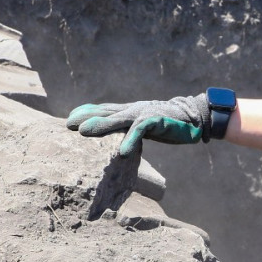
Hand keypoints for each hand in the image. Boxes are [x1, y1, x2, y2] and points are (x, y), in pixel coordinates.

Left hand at [66, 95, 210, 155]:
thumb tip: (117, 139)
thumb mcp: (146, 123)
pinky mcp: (156, 120)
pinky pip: (141, 130)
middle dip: (87, 117)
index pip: (106, 109)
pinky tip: (123, 152)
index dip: (88, 111)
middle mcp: (134, 109)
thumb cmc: (170, 122)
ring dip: (100, 125)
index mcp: (131, 110)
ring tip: (83, 132)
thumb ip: (131, 127)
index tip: (71, 116)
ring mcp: (144, 113)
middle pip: (106, 112)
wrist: (194, 117)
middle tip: (68, 124)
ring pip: (118, 119)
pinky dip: (131, 140)